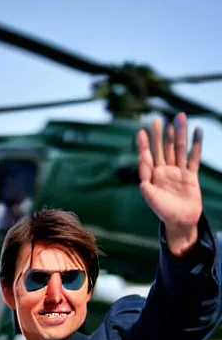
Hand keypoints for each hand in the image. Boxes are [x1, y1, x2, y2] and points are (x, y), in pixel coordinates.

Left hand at [137, 112, 202, 254]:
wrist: (180, 221)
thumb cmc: (163, 211)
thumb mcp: (151, 196)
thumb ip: (145, 180)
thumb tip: (142, 164)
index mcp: (152, 176)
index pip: (147, 156)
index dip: (144, 144)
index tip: (141, 131)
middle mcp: (164, 171)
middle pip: (162, 148)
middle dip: (159, 134)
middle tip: (157, 119)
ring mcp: (178, 172)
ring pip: (178, 149)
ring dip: (178, 134)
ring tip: (179, 118)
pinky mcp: (191, 175)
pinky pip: (194, 157)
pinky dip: (196, 145)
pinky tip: (197, 132)